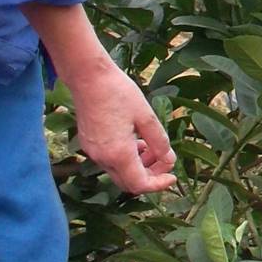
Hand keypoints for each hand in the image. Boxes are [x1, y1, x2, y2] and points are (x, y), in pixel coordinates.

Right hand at [67, 59, 177, 194]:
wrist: (88, 77)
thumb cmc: (118, 92)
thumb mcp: (146, 116)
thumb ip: (159, 142)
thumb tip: (169, 160)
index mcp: (118, 153)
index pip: (139, 184)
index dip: (158, 185)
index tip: (173, 176)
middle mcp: (102, 158)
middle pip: (129, 182)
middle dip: (150, 175)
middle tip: (165, 160)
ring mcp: (92, 152)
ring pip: (119, 172)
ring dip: (138, 165)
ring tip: (152, 146)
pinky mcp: (88, 144)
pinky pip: (110, 161)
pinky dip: (126, 158)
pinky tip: (136, 141)